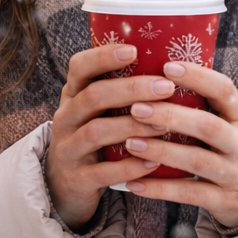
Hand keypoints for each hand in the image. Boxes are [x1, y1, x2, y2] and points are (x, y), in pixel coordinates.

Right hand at [45, 44, 178, 230]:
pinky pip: (103, 171)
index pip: (79, 66)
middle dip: (131, 89)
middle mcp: (66, 117)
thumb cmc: (93, 138)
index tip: (134, 50)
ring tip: (165, 125)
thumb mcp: (95, 112)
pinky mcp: (76, 179)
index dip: (104, 56)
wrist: (64, 187)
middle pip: (93, 96)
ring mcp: (68, 148)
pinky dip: (130, 166)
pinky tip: (154, 163)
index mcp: (72, 95)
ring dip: (134, 126)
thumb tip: (173, 66)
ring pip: (97, 131)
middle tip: (166, 86)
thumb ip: (119, 92)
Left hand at [117, 61, 237, 228]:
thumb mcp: (230, 122)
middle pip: (208, 126)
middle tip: (136, 108)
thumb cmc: (233, 147)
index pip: (224, 90)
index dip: (198, 77)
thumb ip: (203, 104)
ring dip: (161, 151)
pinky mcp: (224, 201)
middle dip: (172, 116)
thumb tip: (155, 74)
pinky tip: (134, 184)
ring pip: (198, 161)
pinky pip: (189, 193)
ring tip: (130, 143)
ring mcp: (234, 174)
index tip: (167, 67)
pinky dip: (160, 188)